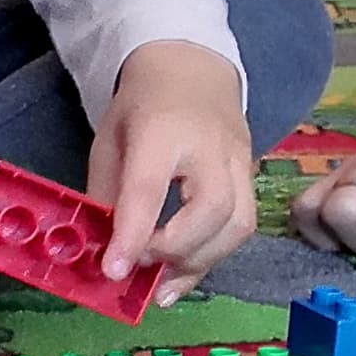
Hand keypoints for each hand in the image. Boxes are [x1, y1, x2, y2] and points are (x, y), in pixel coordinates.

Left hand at [90, 39, 256, 301]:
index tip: (114, 271)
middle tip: (142, 269)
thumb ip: (106, 193)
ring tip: (163, 288)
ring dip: (200, 264)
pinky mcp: (252, 176)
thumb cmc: (142, 106)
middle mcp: (210, 147)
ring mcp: (240, 161)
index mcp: (162, 130)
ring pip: (238, 224)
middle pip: (212, 210)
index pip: (149, 189)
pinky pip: (242, 225)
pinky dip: (213, 257)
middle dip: (176, 251)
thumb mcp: (108, 141)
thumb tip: (102, 249)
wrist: (192, 68)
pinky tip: (184, 274)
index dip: (133, 235)